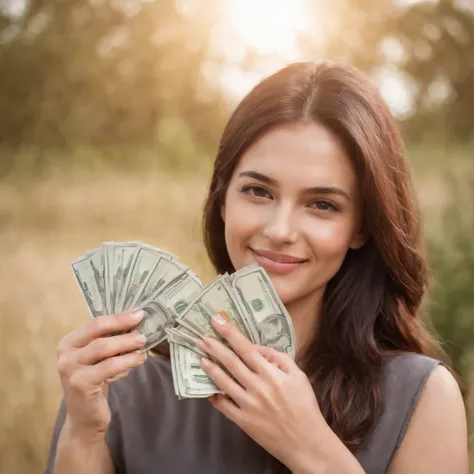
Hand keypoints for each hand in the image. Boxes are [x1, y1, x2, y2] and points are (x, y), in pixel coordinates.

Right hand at [56, 310, 147, 439]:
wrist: (84, 418)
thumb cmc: (95, 382)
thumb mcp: (98, 359)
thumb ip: (110, 341)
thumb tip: (137, 321)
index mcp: (68, 342)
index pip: (96, 323)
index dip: (119, 317)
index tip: (139, 314)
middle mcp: (65, 353)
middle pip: (99, 331)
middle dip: (124, 327)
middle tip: (144, 330)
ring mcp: (70, 368)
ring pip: (103, 347)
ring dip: (128, 344)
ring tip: (144, 345)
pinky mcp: (80, 383)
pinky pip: (109, 366)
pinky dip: (127, 361)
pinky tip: (139, 359)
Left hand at [198, 315, 326, 470]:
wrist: (306, 442)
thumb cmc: (304, 406)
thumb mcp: (298, 376)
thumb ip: (279, 358)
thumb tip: (258, 348)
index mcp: (272, 374)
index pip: (247, 348)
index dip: (231, 333)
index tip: (218, 321)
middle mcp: (258, 387)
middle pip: (231, 362)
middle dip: (215, 347)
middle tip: (202, 337)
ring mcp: (248, 405)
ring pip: (224, 382)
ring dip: (210, 368)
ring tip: (200, 357)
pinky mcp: (243, 422)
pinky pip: (224, 406)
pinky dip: (214, 397)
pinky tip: (207, 388)